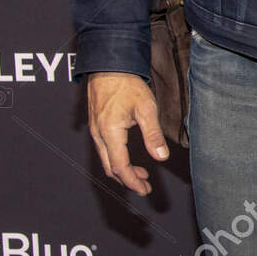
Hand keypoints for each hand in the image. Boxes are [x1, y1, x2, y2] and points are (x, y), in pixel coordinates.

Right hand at [87, 72, 168, 195]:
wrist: (109, 65)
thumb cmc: (127, 84)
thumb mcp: (146, 108)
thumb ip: (153, 134)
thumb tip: (161, 156)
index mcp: (110, 132)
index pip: (120, 167)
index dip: (133, 182)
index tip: (144, 189)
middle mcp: (98, 134)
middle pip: (110, 167)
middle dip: (128, 180)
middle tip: (144, 187)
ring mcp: (95, 130)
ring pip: (106, 160)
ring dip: (122, 170)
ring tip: (141, 174)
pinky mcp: (96, 125)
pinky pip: (104, 150)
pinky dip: (116, 159)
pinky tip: (129, 156)